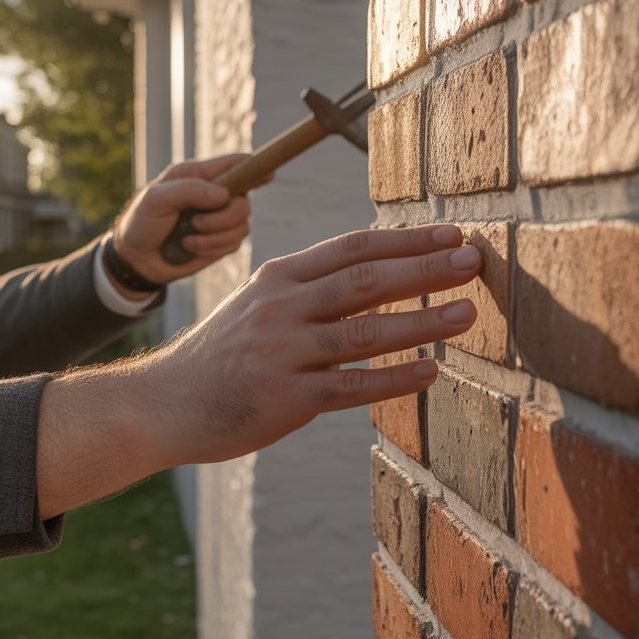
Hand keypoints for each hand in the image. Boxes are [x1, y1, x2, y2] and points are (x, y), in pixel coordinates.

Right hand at [36, 224, 482, 516]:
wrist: (165, 403)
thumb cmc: (223, 355)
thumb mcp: (259, 304)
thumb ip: (310, 288)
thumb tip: (377, 272)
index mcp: (280, 278)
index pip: (352, 247)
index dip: (405, 240)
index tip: (450, 235)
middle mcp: (282, 307)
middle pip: (365, 280)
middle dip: (424, 269)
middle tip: (474, 261)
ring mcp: (283, 352)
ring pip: (364, 331)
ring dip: (421, 321)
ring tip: (467, 314)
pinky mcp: (285, 398)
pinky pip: (350, 386)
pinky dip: (393, 378)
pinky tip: (431, 371)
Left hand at [110, 153, 262, 293]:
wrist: (136, 259)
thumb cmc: (141, 222)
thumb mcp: (156, 199)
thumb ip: (189, 191)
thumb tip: (224, 195)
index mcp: (199, 175)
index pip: (235, 165)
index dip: (254, 167)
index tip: (268, 173)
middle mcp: (214, 194)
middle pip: (244, 201)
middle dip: (224, 216)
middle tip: (196, 223)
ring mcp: (220, 219)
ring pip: (242, 225)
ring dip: (215, 235)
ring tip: (188, 238)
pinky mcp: (221, 241)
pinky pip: (234, 243)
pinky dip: (213, 248)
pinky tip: (191, 247)